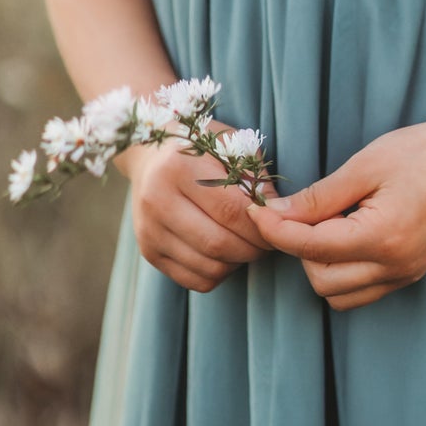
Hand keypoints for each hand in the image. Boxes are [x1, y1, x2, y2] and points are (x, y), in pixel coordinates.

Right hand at [124, 119, 278, 292]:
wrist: (148, 154)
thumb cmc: (198, 147)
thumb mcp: (228, 145)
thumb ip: (255, 177)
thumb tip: (277, 214)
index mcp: (179, 166)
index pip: (230, 210)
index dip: (261, 225)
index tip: (276, 226)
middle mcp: (157, 200)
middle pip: (219, 244)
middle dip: (253, 249)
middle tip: (267, 241)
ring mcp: (149, 229)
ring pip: (209, 267)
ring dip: (237, 262)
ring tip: (246, 244)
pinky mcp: (148, 251)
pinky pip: (195, 280)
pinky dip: (218, 273)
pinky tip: (224, 253)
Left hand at [245, 112, 425, 310]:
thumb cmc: (423, 151)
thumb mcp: (366, 164)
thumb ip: (320, 196)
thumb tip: (277, 212)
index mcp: (382, 238)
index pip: (310, 248)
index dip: (275, 230)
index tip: (254, 210)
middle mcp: (394, 267)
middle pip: (320, 279)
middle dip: (297, 247)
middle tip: (291, 209)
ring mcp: (405, 275)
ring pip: (339, 293)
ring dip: (318, 263)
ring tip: (321, 221)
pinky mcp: (410, 273)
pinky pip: (361, 289)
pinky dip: (341, 269)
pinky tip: (342, 233)